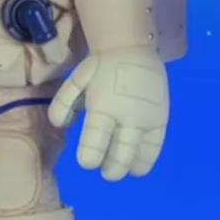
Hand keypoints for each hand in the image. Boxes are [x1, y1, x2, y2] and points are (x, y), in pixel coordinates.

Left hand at [49, 50, 169, 179]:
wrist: (133, 49)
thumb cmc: (101, 67)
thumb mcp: (76, 80)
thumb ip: (63, 103)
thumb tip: (58, 125)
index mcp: (104, 106)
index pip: (96, 141)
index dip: (90, 157)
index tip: (87, 163)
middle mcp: (128, 116)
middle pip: (121, 155)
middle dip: (111, 169)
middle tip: (104, 170)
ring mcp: (147, 119)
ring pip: (139, 154)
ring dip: (129, 167)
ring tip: (122, 169)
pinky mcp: (161, 119)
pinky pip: (155, 146)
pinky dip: (146, 159)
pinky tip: (137, 166)